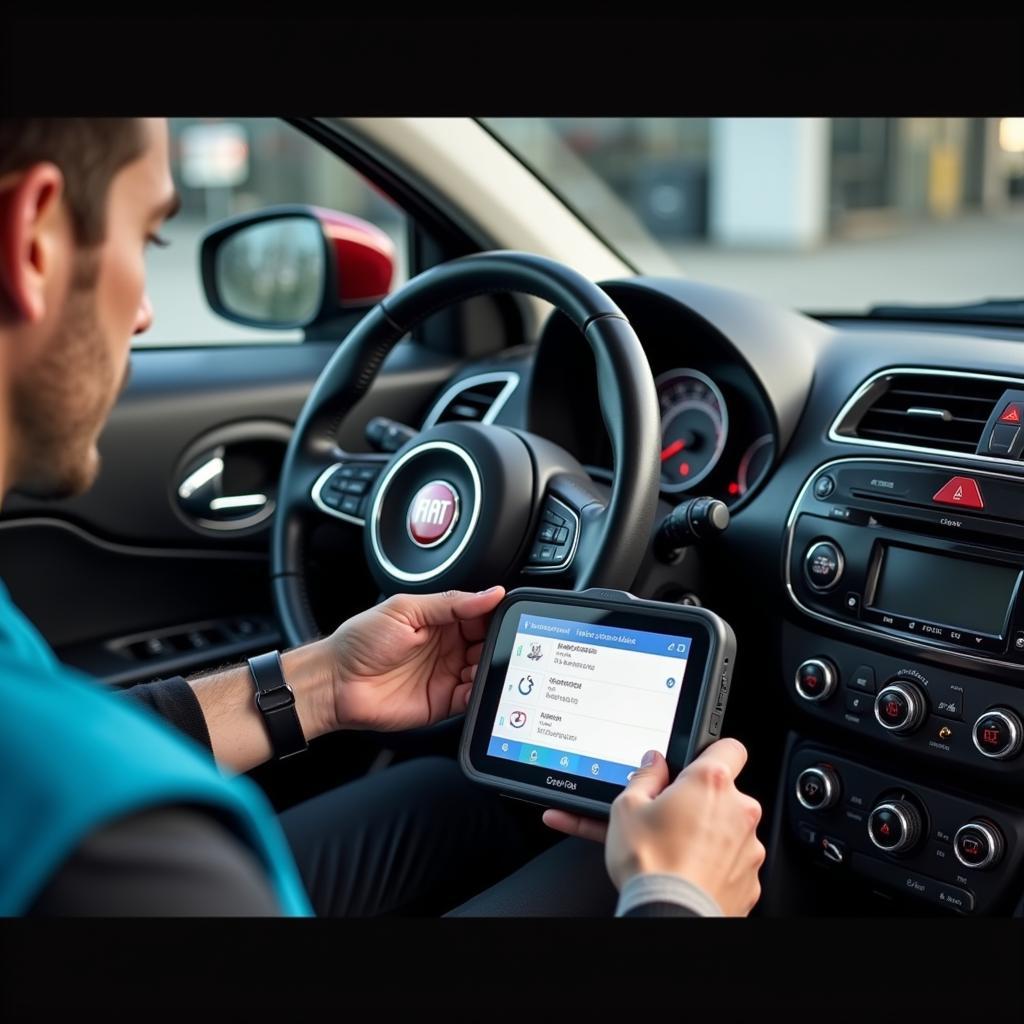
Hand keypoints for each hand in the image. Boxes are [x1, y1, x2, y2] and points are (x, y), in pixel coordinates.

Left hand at [322, 586, 504, 732]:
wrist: (335, 683)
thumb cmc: (360, 642)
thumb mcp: (405, 610)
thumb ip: (450, 603)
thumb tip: (490, 594)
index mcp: (441, 619)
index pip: (480, 614)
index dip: (495, 615)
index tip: (507, 616)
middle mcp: (448, 647)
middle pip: (488, 643)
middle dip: (498, 644)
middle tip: (502, 644)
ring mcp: (447, 674)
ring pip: (484, 671)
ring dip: (491, 669)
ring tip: (485, 665)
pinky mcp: (443, 702)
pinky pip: (472, 699)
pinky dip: (482, 694)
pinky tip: (478, 686)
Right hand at [543, 739, 764, 915]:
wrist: (669, 915)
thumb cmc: (650, 863)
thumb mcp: (627, 808)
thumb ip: (645, 777)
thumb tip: (653, 763)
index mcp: (710, 782)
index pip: (729, 747)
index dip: (712, 752)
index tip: (697, 764)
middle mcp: (738, 810)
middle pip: (726, 793)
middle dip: (702, 802)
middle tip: (673, 817)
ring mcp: (749, 847)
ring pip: (731, 829)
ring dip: (711, 834)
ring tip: (677, 850)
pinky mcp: (751, 879)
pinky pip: (734, 862)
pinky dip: (717, 865)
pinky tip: (690, 871)